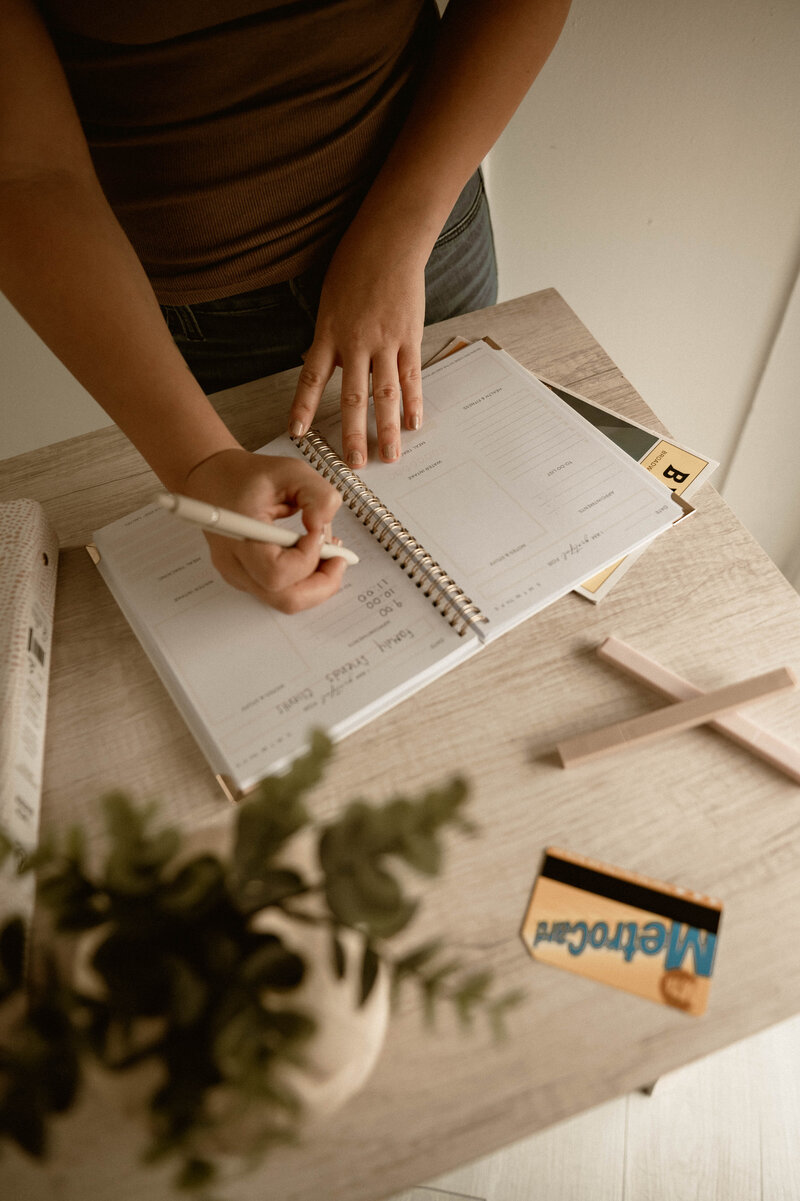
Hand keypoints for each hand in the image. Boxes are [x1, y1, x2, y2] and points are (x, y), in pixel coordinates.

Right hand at [183, 448, 347, 611]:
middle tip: (339, 558)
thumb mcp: (291, 471)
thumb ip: (318, 496)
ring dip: (317, 583)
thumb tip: (324, 528)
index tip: (318, 533)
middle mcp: (235, 564)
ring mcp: (240, 576)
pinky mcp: (248, 579)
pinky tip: (312, 554)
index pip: (276, 572)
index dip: (307, 558)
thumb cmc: (248, 477)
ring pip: (286, 602)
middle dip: (323, 583)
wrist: (214, 481)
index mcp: (240, 534)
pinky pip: (282, 592)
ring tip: (328, 552)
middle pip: (285, 600)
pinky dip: (305, 580)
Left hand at [288, 223, 425, 467]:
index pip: (311, 379)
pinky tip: (414, 424)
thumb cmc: (355, 266)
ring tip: (389, 456)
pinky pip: (411, 376)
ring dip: (387, 429)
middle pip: (351, 397)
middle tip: (355, 464)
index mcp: (328, 333)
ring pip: (385, 394)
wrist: (389, 240)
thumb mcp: (329, 301)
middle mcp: (355, 342)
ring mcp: (385, 342)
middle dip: (352, 434)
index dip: (303, 408)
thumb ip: (327, 338)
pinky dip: (413, 402)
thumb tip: (321, 366)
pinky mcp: (409, 337)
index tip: (297, 433)